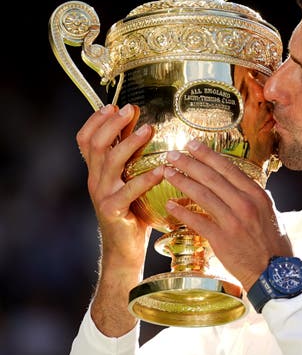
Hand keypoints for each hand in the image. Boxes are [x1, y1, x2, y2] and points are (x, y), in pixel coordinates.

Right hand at [76, 104, 162, 271]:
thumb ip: (132, 157)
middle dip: (112, 124)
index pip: (85, 139)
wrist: (124, 249)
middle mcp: (95, 180)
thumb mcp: (129, 180)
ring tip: (149, 130)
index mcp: (97, 171)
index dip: (95, 120)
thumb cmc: (133, 212)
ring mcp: (102, 195)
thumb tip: (144, 126)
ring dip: (130, 144)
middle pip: (96, 145)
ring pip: (111, 162)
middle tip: (130, 109)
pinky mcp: (113, 210)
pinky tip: (162, 170)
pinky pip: (129, 190)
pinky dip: (146, 178)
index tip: (113, 105)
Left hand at [163, 140, 291, 289]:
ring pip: (202, 195)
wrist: (274, 272)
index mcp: (257, 194)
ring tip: (166, 172)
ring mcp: (233, 221)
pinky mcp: (222, 239)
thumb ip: (253, 196)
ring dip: (182, 181)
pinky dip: (182, 212)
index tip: (193, 145)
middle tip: (172, 153)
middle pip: (212, 177)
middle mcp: (245, 204)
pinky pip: (197, 221)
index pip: (229, 168)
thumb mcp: (269, 211)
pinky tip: (169, 204)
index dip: (208, 155)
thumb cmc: (272, 242)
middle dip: (190, 163)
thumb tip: (239, 182)